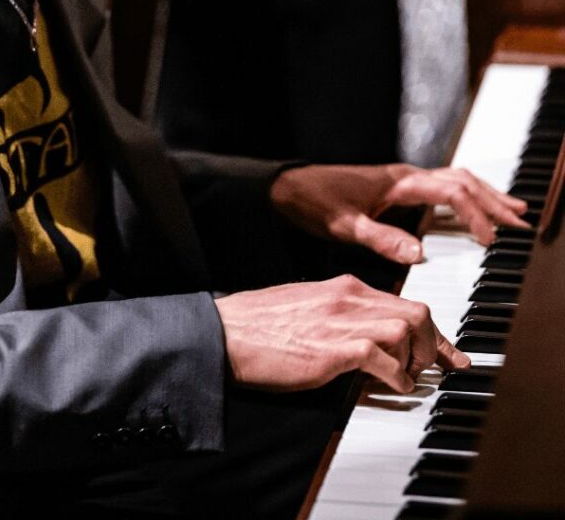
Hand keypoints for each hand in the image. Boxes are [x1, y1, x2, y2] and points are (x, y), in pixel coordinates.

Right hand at [215, 274, 469, 393]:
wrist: (224, 332)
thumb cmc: (257, 325)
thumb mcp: (304, 306)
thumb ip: (337, 314)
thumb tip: (365, 340)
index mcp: (341, 287)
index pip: (402, 302)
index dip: (432, 330)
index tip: (448, 352)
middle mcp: (347, 298)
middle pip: (416, 313)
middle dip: (435, 344)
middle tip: (438, 368)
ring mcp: (341, 322)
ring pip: (407, 332)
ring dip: (418, 360)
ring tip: (409, 377)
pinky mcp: (334, 350)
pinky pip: (384, 360)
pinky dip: (398, 378)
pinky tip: (394, 387)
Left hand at [270, 163, 528, 264]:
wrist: (284, 188)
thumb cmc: (311, 203)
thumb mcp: (343, 226)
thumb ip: (380, 239)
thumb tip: (421, 254)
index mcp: (396, 182)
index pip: (449, 192)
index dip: (474, 215)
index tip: (489, 241)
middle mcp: (402, 176)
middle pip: (459, 180)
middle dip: (491, 200)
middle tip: (520, 221)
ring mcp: (398, 180)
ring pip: (452, 179)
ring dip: (481, 194)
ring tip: (511, 210)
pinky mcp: (393, 189)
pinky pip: (437, 186)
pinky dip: (462, 196)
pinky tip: (470, 211)